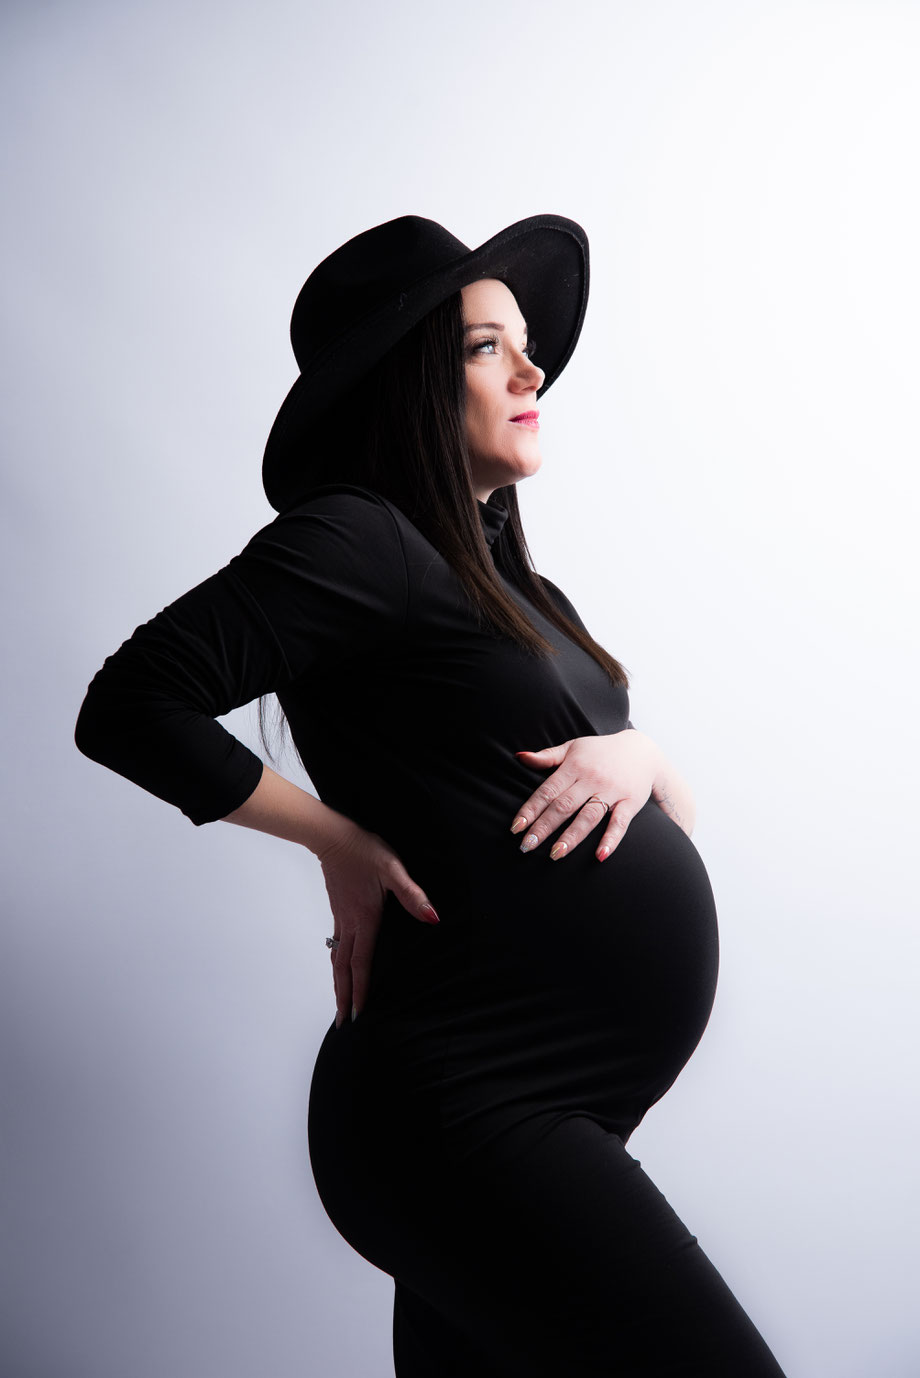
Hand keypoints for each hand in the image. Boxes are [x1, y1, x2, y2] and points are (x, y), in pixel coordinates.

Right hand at [316, 818, 438, 1025]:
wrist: (333, 837)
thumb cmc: (365, 851)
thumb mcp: (393, 869)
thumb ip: (413, 894)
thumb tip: (432, 918)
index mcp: (365, 919)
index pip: (362, 963)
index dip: (361, 989)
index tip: (358, 1013)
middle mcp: (350, 923)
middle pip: (344, 968)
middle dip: (344, 996)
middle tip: (342, 1022)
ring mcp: (341, 917)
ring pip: (337, 958)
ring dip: (338, 982)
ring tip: (339, 1002)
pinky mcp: (338, 909)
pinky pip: (336, 944)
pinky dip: (336, 963)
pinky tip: (339, 965)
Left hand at [511, 731, 666, 861]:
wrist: (642, 750)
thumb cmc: (601, 751)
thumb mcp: (573, 747)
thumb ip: (547, 756)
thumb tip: (520, 757)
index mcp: (574, 766)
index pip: (548, 791)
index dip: (531, 809)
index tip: (516, 827)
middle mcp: (591, 779)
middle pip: (564, 806)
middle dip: (544, 827)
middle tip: (527, 846)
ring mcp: (612, 791)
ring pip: (588, 816)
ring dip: (571, 836)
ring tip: (555, 854)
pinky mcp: (630, 803)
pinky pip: (620, 823)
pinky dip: (611, 839)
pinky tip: (600, 856)